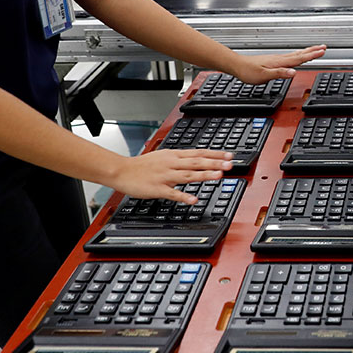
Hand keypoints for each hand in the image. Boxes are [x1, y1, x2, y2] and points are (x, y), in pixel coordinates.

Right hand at [107, 149, 233, 203]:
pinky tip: (194, 200)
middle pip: (196, 162)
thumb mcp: (163, 155)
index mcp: (174, 155)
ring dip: (204, 175)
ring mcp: (165, 176)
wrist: (122, 170)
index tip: (229, 155)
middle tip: (230, 165)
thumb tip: (197, 158)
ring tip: (218, 176)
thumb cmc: (142, 165)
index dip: (215, 154)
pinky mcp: (157, 188)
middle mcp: (172, 164)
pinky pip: (172, 193)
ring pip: (187, 175)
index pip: (199, 152)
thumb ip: (180, 157)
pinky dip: (184, 196)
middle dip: (215, 163)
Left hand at [230, 45, 327, 82]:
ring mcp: (277, 59)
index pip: (299, 58)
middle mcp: (280, 59)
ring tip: (315, 49)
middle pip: (300, 54)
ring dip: (307, 51)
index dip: (311, 55)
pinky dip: (298, 55)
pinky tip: (298, 56)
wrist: (238, 65)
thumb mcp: (264, 75)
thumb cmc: (248, 71)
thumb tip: (293, 73)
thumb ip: (279, 73)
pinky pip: (290, 57)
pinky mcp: (274, 61)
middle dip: (313, 51)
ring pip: (296, 54)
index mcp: (279, 62)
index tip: (322, 52)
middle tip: (323, 47)